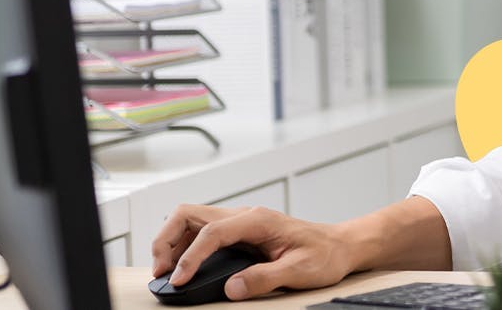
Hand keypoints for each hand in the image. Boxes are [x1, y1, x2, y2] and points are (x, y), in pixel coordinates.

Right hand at [151, 204, 352, 300]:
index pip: (212, 232)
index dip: (190, 257)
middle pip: (189, 214)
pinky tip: (183, 265)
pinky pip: (201, 232)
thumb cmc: (324, 254)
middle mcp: (244, 216)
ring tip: (166, 271)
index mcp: (258, 220)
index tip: (180, 280)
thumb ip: (265, 278)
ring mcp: (240, 222)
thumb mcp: (300, 270)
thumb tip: (232, 288)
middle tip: (162, 271)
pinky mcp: (238, 232)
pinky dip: (184, 246)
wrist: (339, 246)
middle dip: (167, 240)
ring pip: (191, 220)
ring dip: (172, 241)